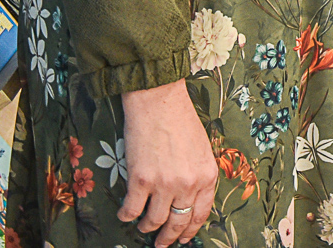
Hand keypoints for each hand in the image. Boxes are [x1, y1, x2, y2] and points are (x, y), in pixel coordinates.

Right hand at [119, 79, 216, 246]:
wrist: (158, 100)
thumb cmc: (180, 119)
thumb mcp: (201, 148)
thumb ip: (198, 173)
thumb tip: (189, 198)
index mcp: (207, 175)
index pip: (201, 213)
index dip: (190, 230)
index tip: (183, 238)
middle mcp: (188, 183)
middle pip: (178, 222)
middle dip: (169, 237)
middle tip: (161, 243)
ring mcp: (164, 184)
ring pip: (154, 220)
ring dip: (146, 227)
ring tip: (142, 226)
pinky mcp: (141, 181)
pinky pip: (131, 210)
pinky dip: (126, 215)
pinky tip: (125, 214)